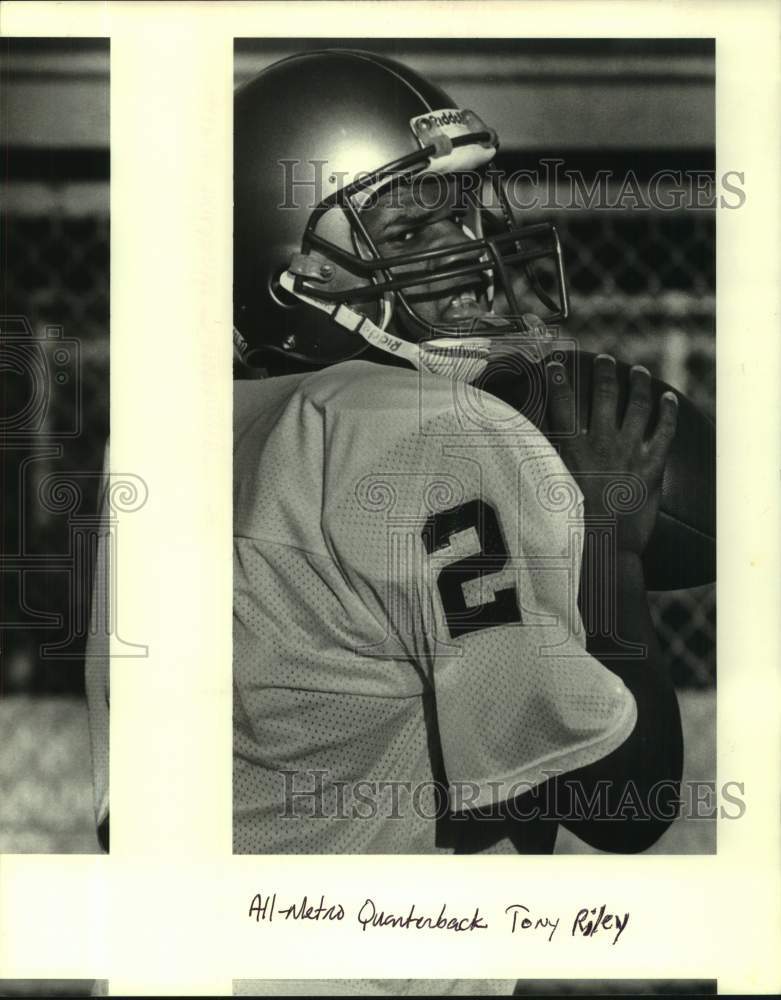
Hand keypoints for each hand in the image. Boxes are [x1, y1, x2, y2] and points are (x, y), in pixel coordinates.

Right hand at [546, 353, 677, 555]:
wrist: (604, 548)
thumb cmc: (569, 525)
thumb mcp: (545, 490)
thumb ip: (538, 463)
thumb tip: (523, 446)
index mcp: (571, 448)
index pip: (562, 402)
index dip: (558, 378)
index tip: (556, 364)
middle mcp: (601, 443)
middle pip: (604, 395)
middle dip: (604, 372)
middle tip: (604, 360)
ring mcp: (629, 452)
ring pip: (637, 405)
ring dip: (637, 383)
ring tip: (637, 371)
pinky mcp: (652, 466)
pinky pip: (665, 431)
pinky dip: (668, 411)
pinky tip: (669, 398)